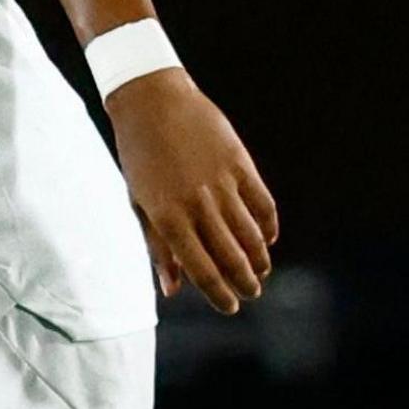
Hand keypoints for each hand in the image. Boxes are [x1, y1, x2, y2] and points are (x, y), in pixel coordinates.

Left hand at [108, 69, 278, 314]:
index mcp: (167, 216)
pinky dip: (268, 226)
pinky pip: (263, 204)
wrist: (152, 102)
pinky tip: (267, 239)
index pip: (201, 269)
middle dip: (244, 282)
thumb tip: (172, 290)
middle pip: (231, 257)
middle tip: (251, 294)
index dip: (218, 293)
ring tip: (261, 272)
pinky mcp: (240, 164)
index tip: (230, 307)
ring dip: (259, 259)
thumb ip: (158, 247)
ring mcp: (221, 183)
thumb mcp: (139, 202)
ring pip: (251, 234)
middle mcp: (197, 204)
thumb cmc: (139, 156)